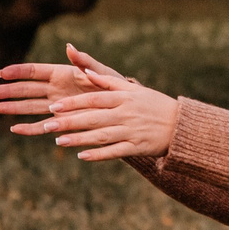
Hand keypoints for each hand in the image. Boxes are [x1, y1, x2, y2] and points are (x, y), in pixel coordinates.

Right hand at [0, 44, 131, 119]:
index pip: (35, 71)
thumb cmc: (114, 87)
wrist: (123, 109)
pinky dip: (29, 128)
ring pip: (29, 107)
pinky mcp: (61, 122)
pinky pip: (42, 126)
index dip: (18, 72)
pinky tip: (14, 129)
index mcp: (63, 74)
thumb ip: (85, 62)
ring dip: (12, 108)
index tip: (1, 73)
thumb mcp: (101, 74)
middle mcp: (56, 89)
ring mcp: (56, 106)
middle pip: (26, 90)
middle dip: (8, 91)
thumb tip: (69, 47)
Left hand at [22, 64, 181, 162]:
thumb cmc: (154, 104)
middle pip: (92, 118)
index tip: (53, 107)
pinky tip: (82, 156)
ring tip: (58, 142)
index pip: (93, 99)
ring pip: (100, 136)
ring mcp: (131, 131)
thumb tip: (86, 73)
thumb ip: (108, 82)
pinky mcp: (136, 147)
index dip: (72, 103)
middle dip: (68, 122)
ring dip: (78, 139)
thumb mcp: (134, 89)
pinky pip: (114, 152)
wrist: (180, 125)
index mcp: (123, 97)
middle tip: (47, 126)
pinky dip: (98, 155)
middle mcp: (125, 114)